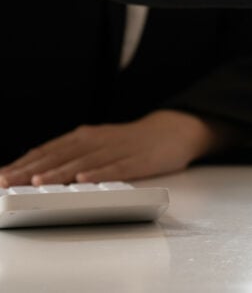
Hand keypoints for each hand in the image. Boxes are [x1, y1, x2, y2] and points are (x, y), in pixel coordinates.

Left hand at [0, 110, 224, 185]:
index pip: (48, 149)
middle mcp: (97, 140)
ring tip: (37, 181)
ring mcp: (117, 150)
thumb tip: (34, 169)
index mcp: (85, 136)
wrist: (174, 130)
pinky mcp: (138, 160)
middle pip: (60, 155)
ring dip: (59, 172)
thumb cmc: (132, 142)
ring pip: (84, 162)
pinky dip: (99, 173)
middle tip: (8, 182)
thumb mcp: (98, 143)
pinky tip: (85, 180)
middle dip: (31, 169)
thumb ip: (71, 155)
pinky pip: (116, 168)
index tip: (1, 176)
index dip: (23, 162)